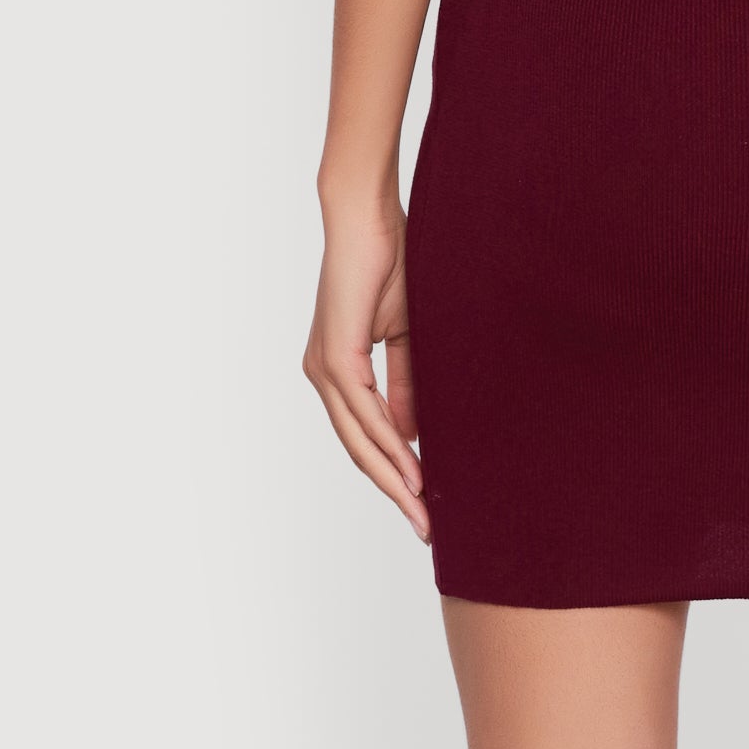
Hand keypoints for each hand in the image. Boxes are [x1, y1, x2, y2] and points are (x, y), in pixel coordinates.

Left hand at [303, 199, 427, 539]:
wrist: (367, 219)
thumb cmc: (390, 264)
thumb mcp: (407, 337)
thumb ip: (407, 385)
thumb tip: (414, 435)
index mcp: (338, 372)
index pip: (366, 437)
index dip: (394, 474)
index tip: (425, 505)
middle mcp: (323, 375)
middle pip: (359, 450)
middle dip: (394, 492)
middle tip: (424, 529)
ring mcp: (325, 368)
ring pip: (359, 440)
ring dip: (393, 479)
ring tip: (423, 512)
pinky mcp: (335, 356)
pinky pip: (365, 413)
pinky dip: (390, 443)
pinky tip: (412, 469)